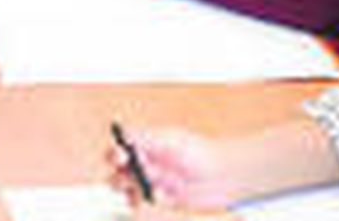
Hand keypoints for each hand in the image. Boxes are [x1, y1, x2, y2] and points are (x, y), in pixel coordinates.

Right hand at [109, 128, 245, 213]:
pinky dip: (151, 202)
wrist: (224, 175)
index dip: (114, 155)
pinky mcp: (163, 201)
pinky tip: (164, 197)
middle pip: (118, 175)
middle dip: (120, 178)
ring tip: (148, 190)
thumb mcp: (170, 140)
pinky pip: (147, 204)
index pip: (119, 151)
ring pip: (129, 192)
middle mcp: (145, 165)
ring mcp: (153, 184)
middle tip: (134, 178)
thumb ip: (145, 138)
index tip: (121, 158)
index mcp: (144, 147)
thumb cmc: (198, 152)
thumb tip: (122, 134)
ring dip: (132, 193)